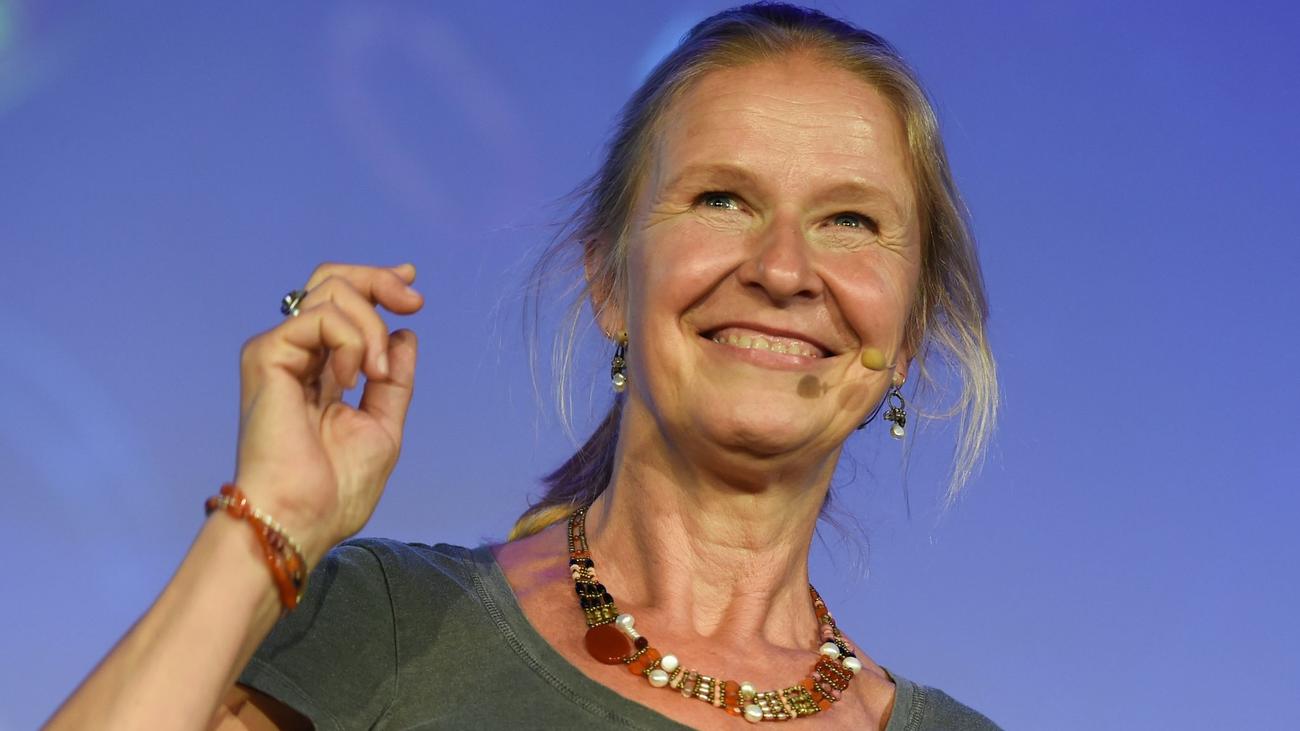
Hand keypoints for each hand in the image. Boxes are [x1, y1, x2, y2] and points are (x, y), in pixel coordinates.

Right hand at [233, 262, 422, 563]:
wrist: (302, 517)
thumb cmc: (336, 488)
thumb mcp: (383, 425)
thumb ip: (393, 380)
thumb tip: (403, 335)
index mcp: (320, 371)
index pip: (341, 305)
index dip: (376, 283)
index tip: (412, 282)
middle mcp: (297, 355)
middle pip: (331, 283)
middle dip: (379, 281)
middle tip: (413, 302)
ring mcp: (279, 352)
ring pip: (331, 293)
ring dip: (371, 327)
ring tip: (374, 376)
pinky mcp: (266, 354)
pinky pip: (321, 317)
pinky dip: (352, 340)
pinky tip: (353, 379)